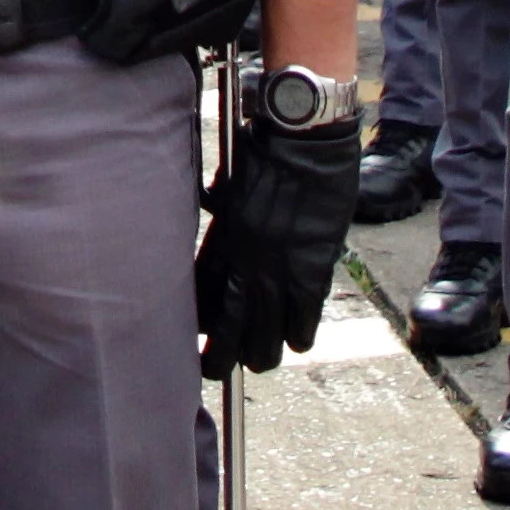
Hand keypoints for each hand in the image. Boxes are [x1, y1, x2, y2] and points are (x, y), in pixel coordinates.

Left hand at [192, 118, 361, 378]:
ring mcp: (279, 268)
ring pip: (266, 331)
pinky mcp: (313, 268)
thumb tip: (210, 204)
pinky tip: (297, 344)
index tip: (196, 335)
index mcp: (222, 237)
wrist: (303, 140)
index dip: (199, 320)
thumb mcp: (229, 180)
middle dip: (220, 354)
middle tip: (214, 369)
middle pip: (228, 323)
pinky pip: (305, 317)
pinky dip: (301, 334)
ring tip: (259, 364)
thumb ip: (219, 204)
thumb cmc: (265, 150)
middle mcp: (245, 260)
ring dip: (262, 353)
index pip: (201, 293)